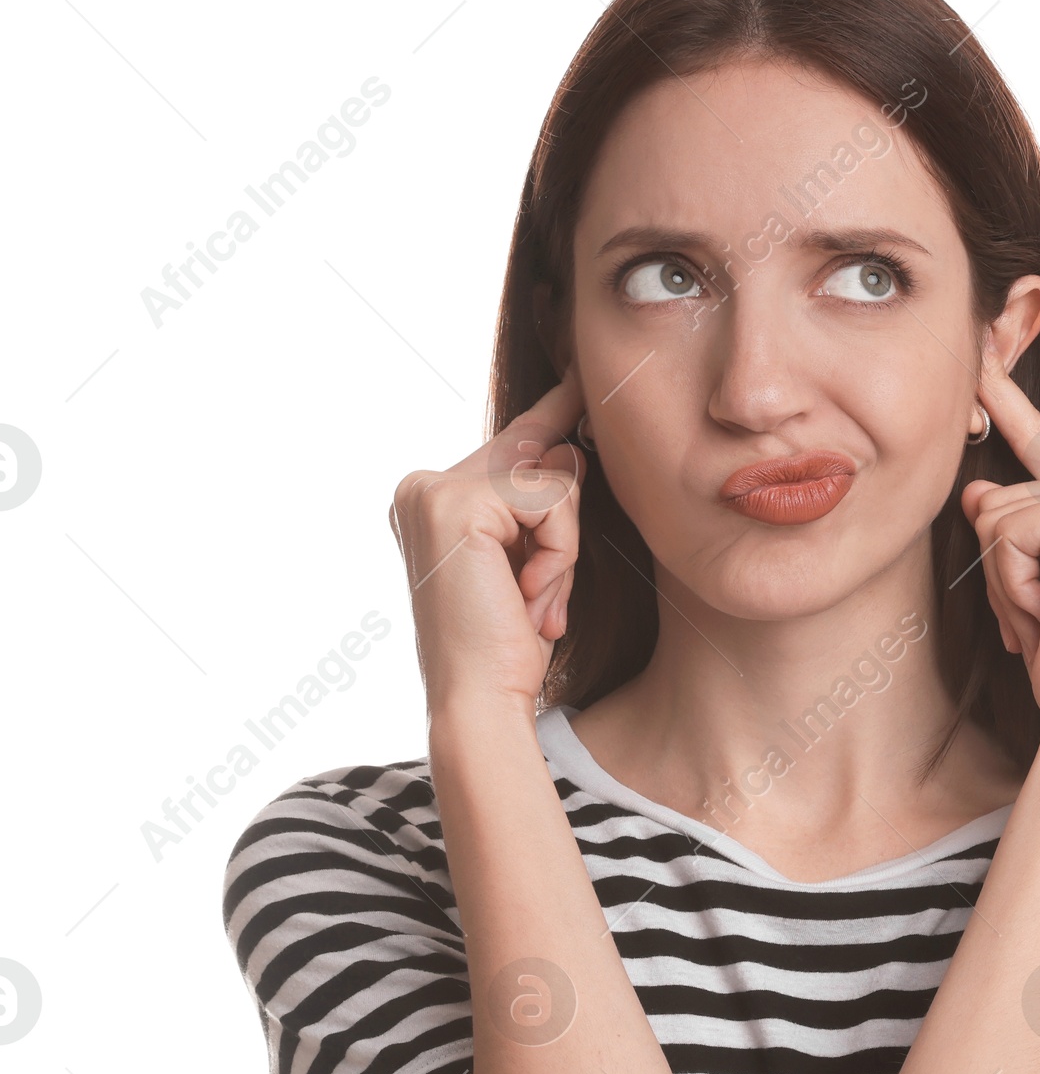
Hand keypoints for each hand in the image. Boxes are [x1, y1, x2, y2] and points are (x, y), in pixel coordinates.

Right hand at [389, 374, 585, 709]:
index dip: (553, 411)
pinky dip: (559, 556)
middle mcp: (423, 485)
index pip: (510, 444)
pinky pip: (554, 503)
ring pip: (553, 481)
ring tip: (528, 604)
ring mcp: (435, 489)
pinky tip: (526, 598)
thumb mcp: (530, 564)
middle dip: (561, 531)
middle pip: (540, 456)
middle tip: (531, 599)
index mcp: (431, 498)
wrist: (479, 700)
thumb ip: (540, 504)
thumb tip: (568, 446)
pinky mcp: (459, 501)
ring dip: (562, 553)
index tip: (583, 373)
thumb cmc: (506, 648)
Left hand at [959, 346, 1039, 725]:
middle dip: (1004, 565)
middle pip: (1003, 494)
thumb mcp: (1030, 581)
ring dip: (1007, 580)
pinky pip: (1004, 531)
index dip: (1006, 402)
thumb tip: (978, 491)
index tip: (981, 353)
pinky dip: (1013, 583)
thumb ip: (1012, 526)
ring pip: (997, 514)